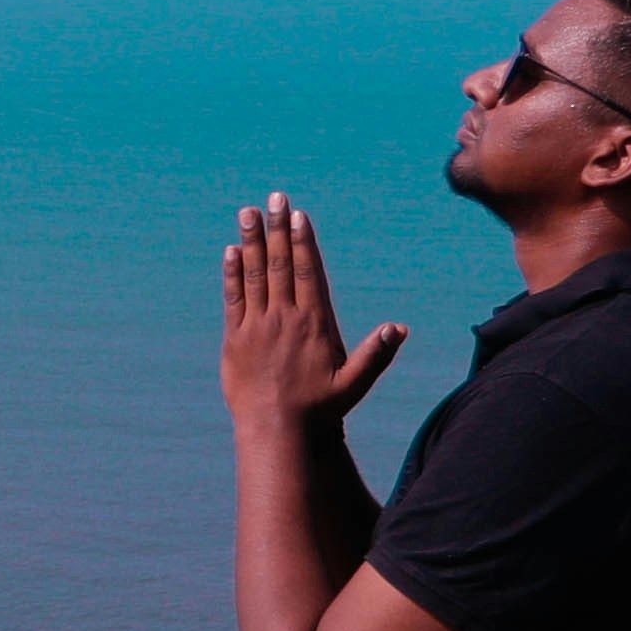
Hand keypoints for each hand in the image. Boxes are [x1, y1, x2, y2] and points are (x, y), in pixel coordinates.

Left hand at [222, 199, 406, 433]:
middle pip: (281, 265)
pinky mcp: (234, 340)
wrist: (275, 431)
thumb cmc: (318, 411)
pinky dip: (232, 274)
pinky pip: (233, 299)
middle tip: (274, 198)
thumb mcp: (354, 384)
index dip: (304, 242)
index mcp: (314, 324)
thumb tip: (399, 328)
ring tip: (248, 213)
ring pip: (255, 275)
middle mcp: (285, 319)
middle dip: (278, 229)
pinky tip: (231, 251)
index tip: (299, 216)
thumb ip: (376, 354)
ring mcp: (257, 327)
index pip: (309, 273)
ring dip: (252, 241)